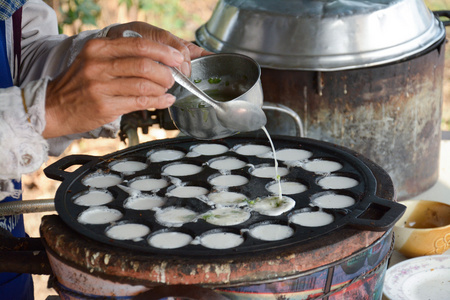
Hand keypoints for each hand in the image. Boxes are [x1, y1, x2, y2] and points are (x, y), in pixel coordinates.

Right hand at [43, 23, 208, 138]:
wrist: (53, 107)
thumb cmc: (79, 84)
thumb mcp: (94, 61)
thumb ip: (121, 57)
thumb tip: (159, 58)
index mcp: (98, 49)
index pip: (138, 45)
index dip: (163, 51)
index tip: (177, 57)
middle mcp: (98, 65)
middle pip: (144, 65)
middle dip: (166, 72)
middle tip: (173, 77)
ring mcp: (100, 87)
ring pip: (144, 85)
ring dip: (163, 88)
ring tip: (167, 89)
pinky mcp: (104, 106)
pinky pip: (140, 103)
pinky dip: (158, 102)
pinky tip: (165, 100)